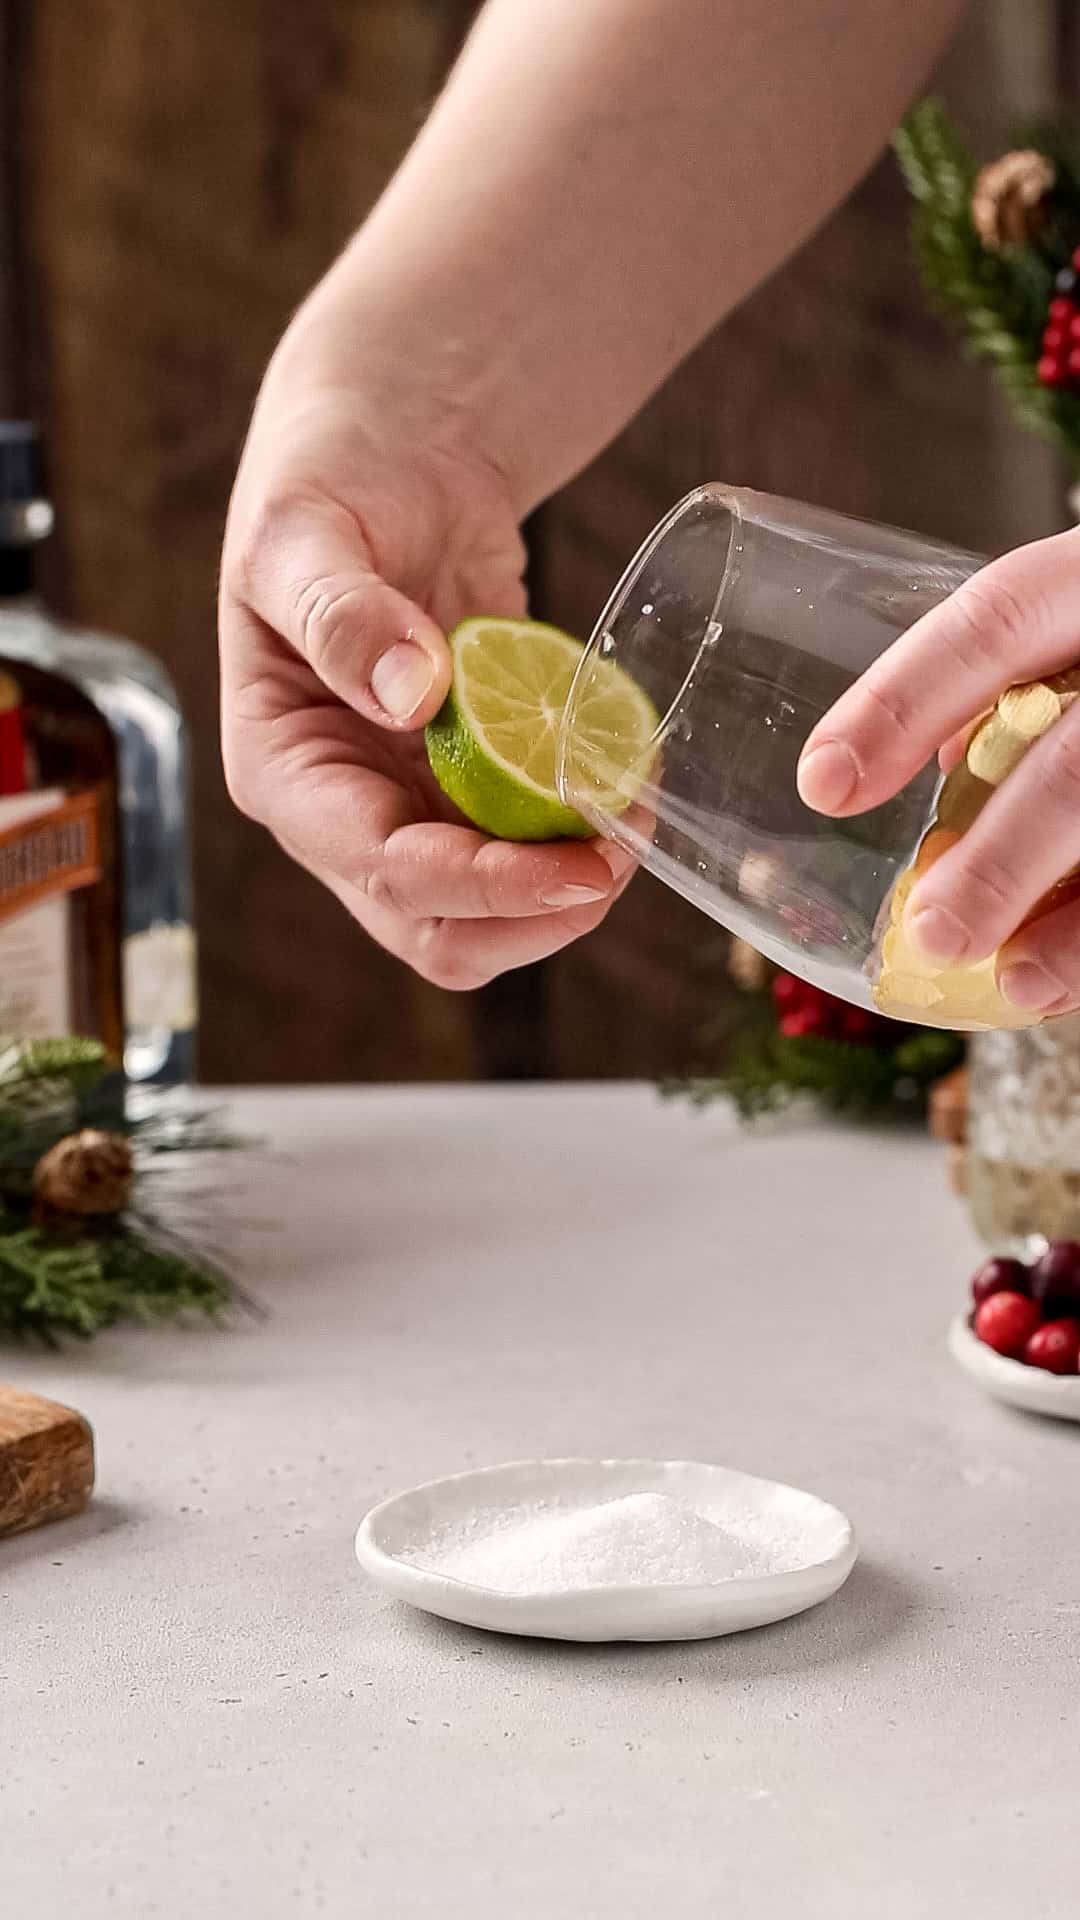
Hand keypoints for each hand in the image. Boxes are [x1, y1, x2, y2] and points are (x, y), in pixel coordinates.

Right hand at [219, 304, 629, 989]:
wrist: (395, 450)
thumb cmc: (330, 481)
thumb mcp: (307, 531)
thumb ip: (343, 615)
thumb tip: (409, 696)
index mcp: (283, 770)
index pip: (383, 870)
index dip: (483, 887)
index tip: (578, 869)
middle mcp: (341, 812)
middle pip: (435, 931)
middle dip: (532, 916)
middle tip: (621, 856)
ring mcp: (408, 807)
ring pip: (486, 917)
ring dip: (565, 892)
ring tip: (634, 815)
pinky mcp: (471, 787)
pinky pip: (527, 851)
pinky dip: (581, 838)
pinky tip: (626, 781)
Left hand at [797, 527, 1079, 1014]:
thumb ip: (1023, 673)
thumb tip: (940, 767)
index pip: (998, 619)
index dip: (905, 701)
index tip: (825, 782)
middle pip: (1079, 761)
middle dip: (1003, 857)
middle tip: (932, 931)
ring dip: (1077, 924)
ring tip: (1016, 984)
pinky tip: (1062, 976)